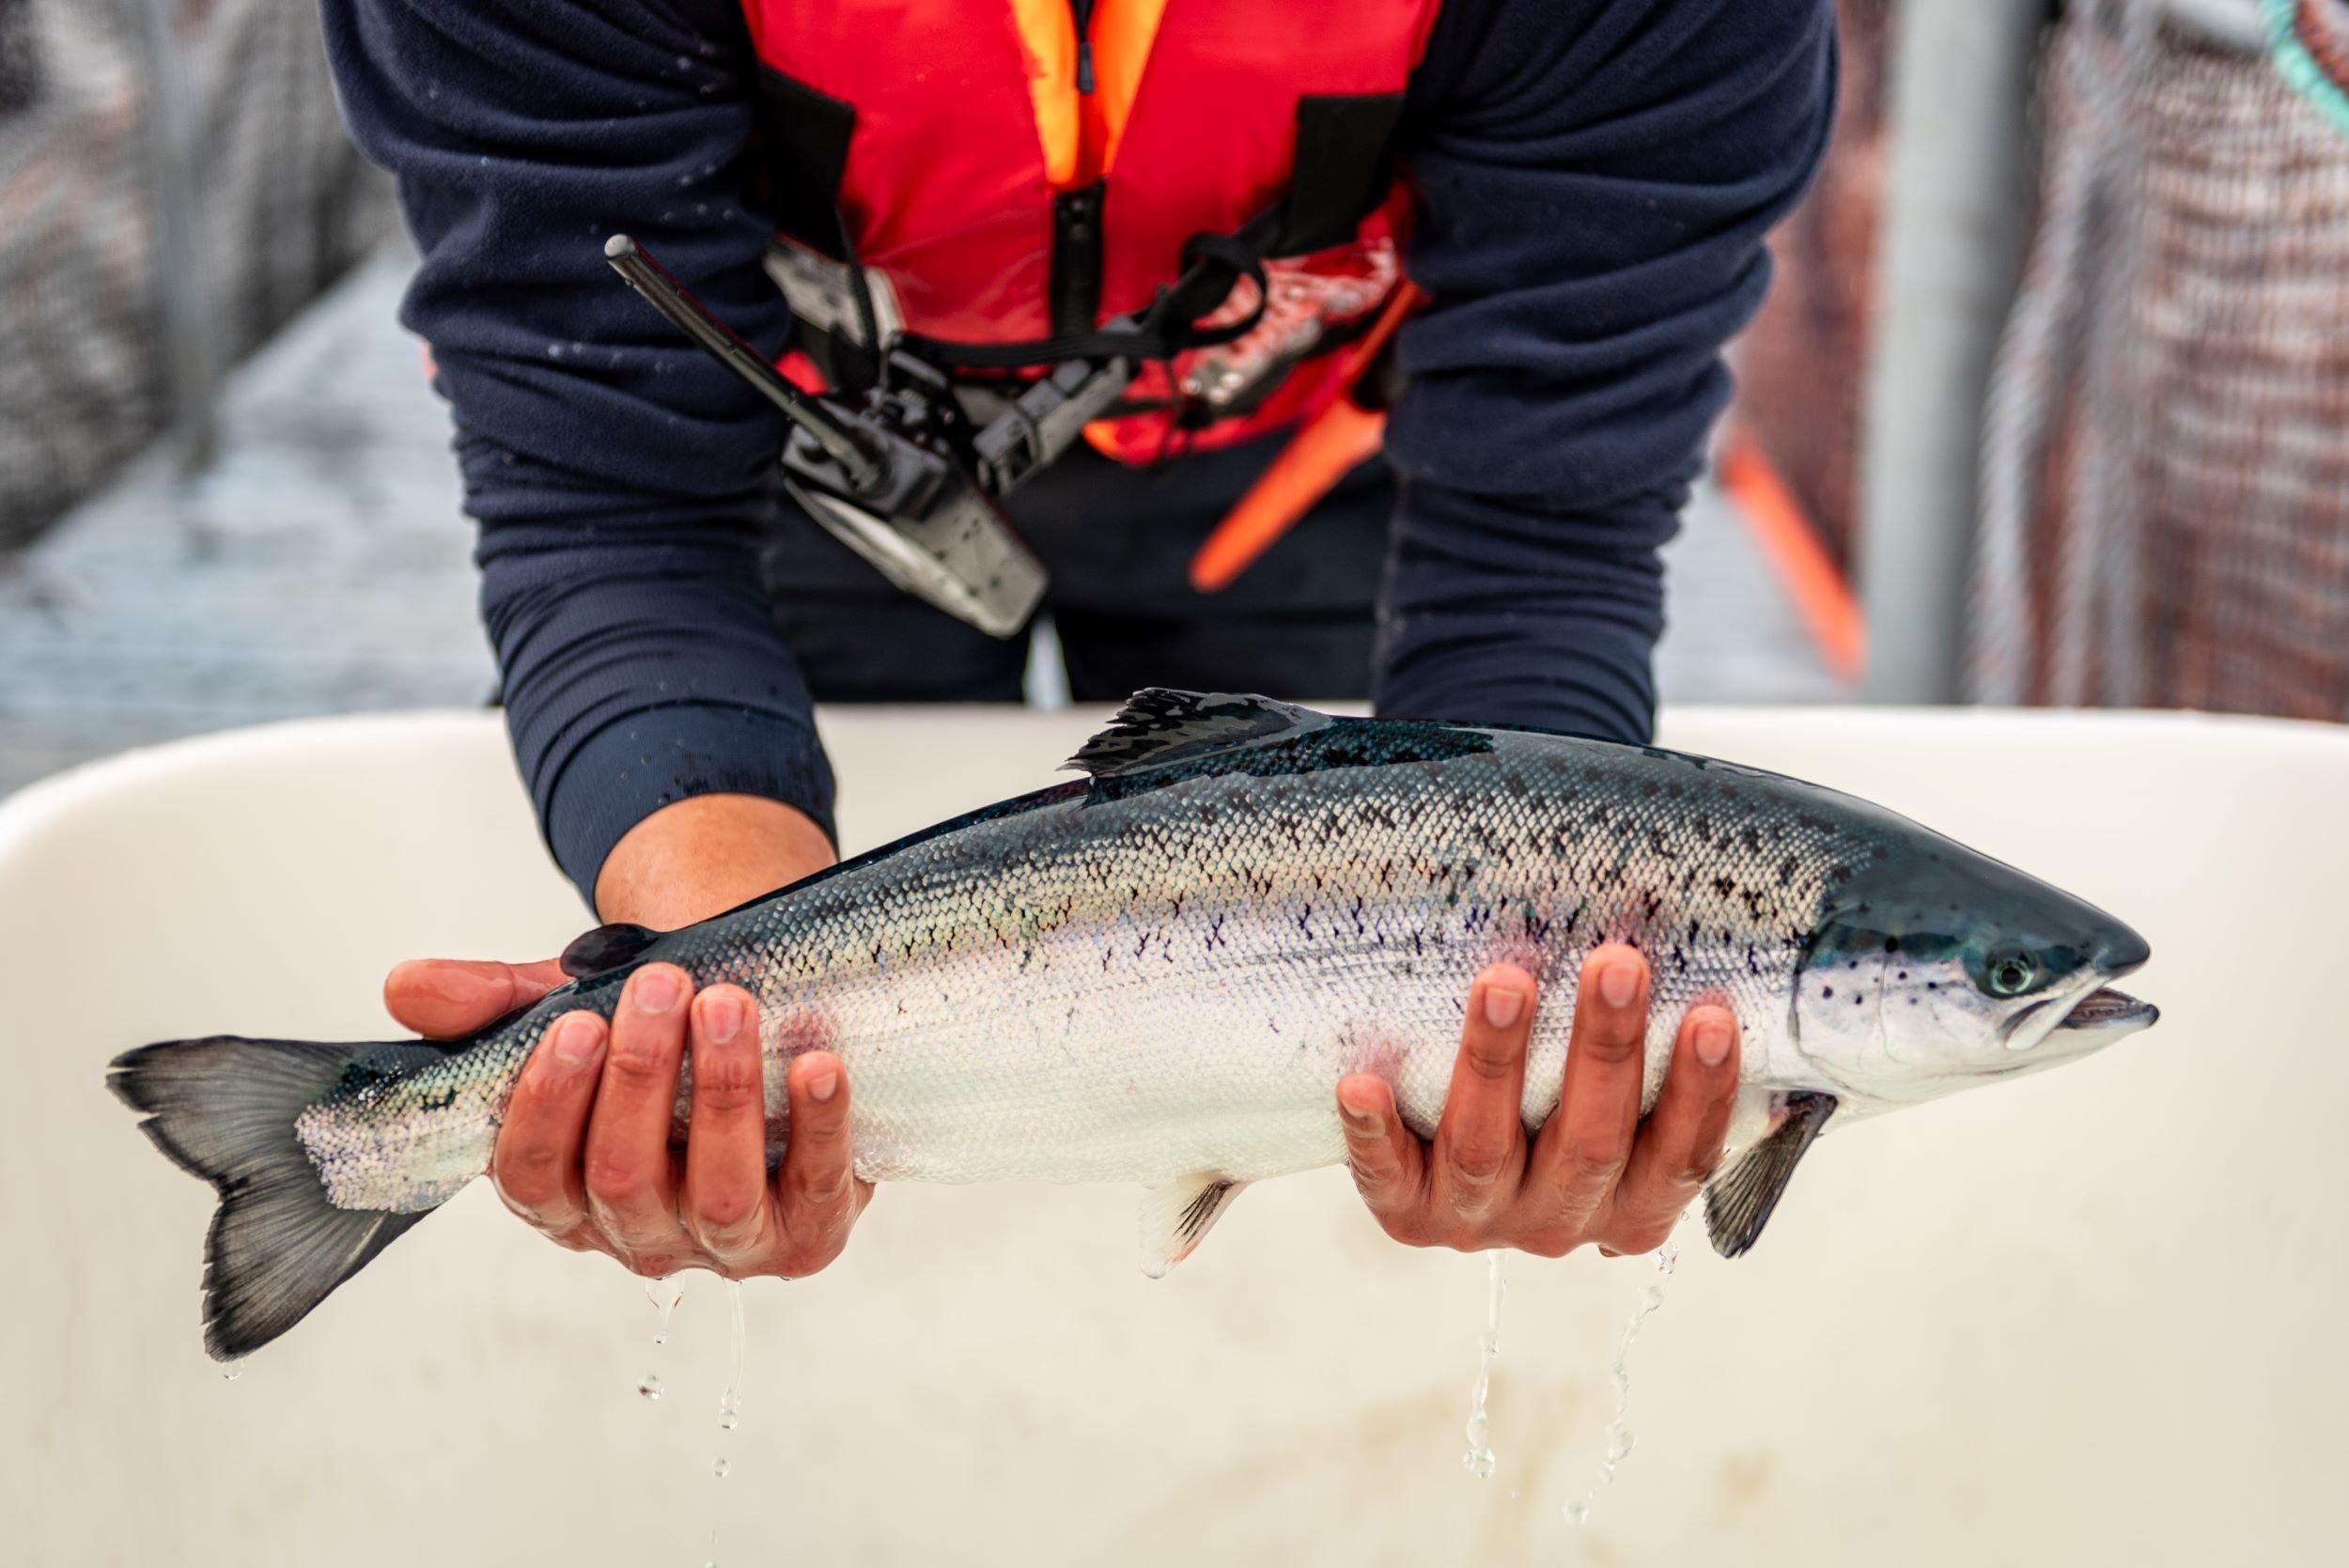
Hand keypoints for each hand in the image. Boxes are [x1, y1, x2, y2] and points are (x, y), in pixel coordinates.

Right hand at [382, 793, 864, 1277]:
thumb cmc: (658, 1040)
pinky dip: (820, 1127)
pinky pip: (817, 1191)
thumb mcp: (572, 1009)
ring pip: (716, 1193)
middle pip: (622, 1177)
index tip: (577, 1024)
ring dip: (720, 1096)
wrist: (766, 1032)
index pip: (530, 1176)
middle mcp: (639, 1233)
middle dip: (640, 1078)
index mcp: (565, 1194)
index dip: (548, 1106)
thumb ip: (494, 1003)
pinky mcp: (810, 1234)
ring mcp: (727, 1243)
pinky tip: (818, 1064)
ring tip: (729, 1006)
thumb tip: (405, 985)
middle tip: (663, 987)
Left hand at [1335, 944, 1739, 1258]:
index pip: (1682, 1158)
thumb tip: (1744, 976)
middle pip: (1591, 1143)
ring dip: (1497, 1062)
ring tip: (1503, 980)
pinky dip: (1374, 1133)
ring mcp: (1480, 1222)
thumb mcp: (1626, 1109)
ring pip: (1489, 1148)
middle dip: (1606, 1050)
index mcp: (1633, 1206)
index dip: (1701, 1093)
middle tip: (1615, 962)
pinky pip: (1386, 1178)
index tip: (1711, 1014)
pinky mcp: (1406, 1214)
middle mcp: (1562, 1224)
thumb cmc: (1561, 1110)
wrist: (1445, 1176)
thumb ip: (1670, 1069)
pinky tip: (1360, 1083)